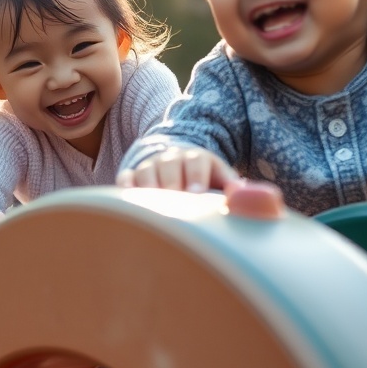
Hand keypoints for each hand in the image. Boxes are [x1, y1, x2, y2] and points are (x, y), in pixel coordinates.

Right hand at [117, 147, 239, 192]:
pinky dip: (125, 188)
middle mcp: (172, 159)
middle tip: (174, 203)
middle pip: (169, 166)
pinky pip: (125, 178)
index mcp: (196, 158)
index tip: (197, 193)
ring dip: (148, 188)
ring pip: (146, 172)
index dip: (196, 176)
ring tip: (151, 209)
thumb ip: (232, 186)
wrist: (178, 164)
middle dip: (171, 183)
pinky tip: (127, 203)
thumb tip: (241, 191)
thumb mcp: (220, 178)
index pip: (196, 162)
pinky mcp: (132, 176)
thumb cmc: (204, 181)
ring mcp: (150, 166)